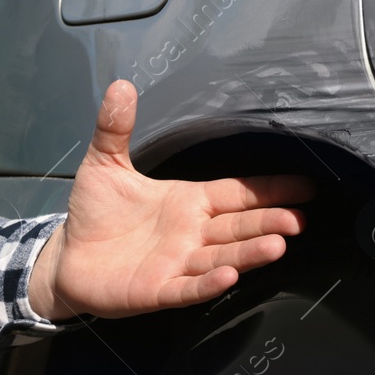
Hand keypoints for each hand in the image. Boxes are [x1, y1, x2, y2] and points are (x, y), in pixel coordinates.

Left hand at [30, 80, 312, 320]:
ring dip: (249, 253)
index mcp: (187, 202)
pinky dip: (209, 282)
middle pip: (238, 226)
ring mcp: (179, 263)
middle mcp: (192, 233)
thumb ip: (115, 128)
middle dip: (269, 222)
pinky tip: (229, 276)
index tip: (306, 185)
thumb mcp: (104, 164)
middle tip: (299, 218)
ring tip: (277, 245)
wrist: (68, 257)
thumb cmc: (95, 213)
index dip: (269, 189)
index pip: (236, 194)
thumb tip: (120, 85)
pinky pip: (190, 286)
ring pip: (222, 256)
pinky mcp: (159, 290)